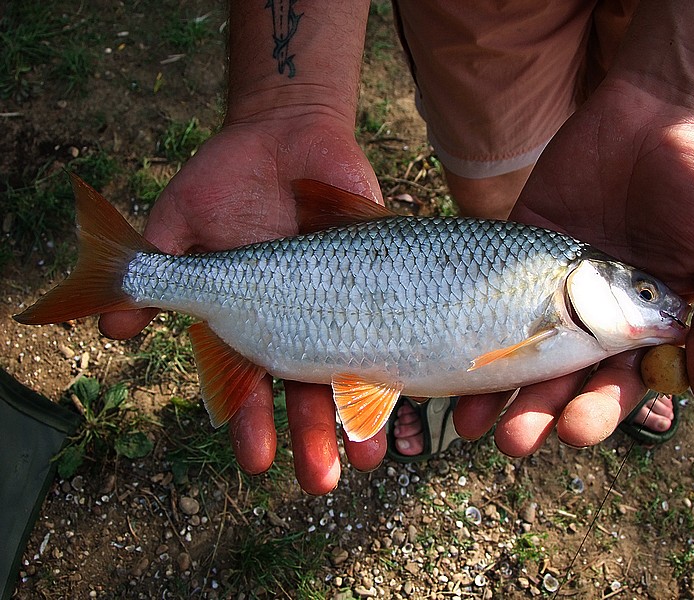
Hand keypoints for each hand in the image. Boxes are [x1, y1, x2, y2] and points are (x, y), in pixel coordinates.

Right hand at [99, 117, 385, 493]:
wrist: (290, 132)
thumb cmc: (227, 177)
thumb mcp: (181, 217)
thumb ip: (155, 267)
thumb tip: (111, 329)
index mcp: (249, 320)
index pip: (249, 384)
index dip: (250, 422)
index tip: (256, 461)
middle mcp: (297, 323)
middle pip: (305, 392)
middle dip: (313, 438)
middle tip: (322, 481)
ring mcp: (342, 305)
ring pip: (354, 372)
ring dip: (361, 418)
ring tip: (369, 457)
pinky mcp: (380, 283)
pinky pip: (397, 327)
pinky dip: (404, 361)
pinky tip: (414, 395)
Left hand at [452, 78, 693, 453]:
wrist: (661, 111)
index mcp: (647, 329)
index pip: (619, 384)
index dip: (597, 410)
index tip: (573, 431)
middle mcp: (595, 317)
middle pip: (563, 378)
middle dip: (539, 411)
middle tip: (515, 440)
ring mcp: (552, 285)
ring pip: (520, 347)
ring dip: (496, 389)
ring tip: (470, 424)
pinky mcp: (518, 248)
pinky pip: (489, 293)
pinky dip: (470, 327)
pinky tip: (449, 358)